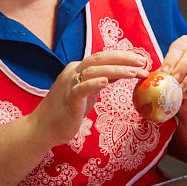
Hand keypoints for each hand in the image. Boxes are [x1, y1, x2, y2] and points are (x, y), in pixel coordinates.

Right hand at [33, 50, 147, 144]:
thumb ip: (99, 82)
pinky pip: (81, 88)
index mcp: (78, 69)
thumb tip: (121, 73)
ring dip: (117, 70)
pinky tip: (107, 81)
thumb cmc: (66, 111)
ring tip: (135, 72)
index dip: (123, 57)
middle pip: (100, 59)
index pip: (103, 58)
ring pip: (94, 70)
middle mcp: (73, 72)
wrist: (43, 128)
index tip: (141, 60)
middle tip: (143, 61)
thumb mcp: (87, 93)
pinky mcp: (69, 99)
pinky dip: (94, 83)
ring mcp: (70, 84)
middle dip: (124, 58)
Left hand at [160, 36, 186, 99]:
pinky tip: (185, 93)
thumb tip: (152, 75)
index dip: (172, 59)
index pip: (179, 47)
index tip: (165, 71)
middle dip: (182, 66)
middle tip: (174, 79)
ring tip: (179, 88)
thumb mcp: (167, 74)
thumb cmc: (177, 80)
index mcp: (185, 42)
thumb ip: (162, 72)